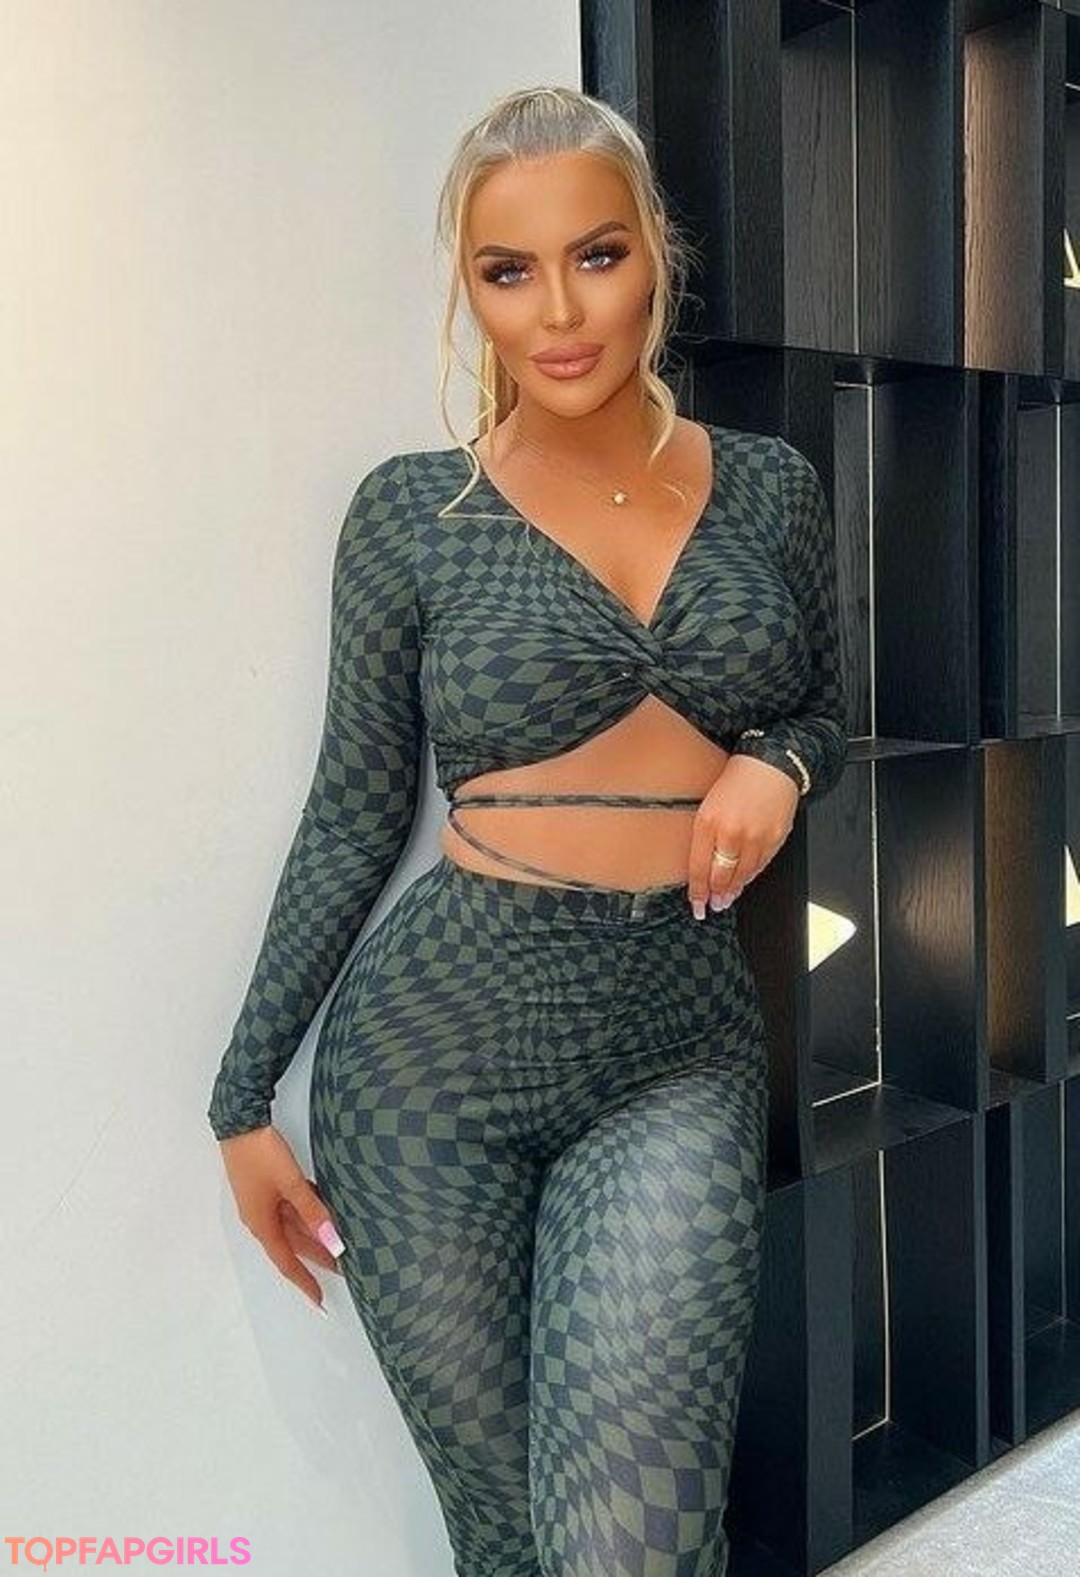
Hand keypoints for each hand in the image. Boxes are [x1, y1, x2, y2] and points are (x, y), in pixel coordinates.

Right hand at [217, 1124, 345, 1313]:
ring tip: (338, 1242)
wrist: (240, 1122)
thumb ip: (313, 1212)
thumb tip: (331, 1241)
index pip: (287, 1262)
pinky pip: (290, 1207)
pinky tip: (324, 1211)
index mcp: (262, 1224)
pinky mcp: (267, 1185)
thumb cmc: (260, 1154)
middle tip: (343, 1267)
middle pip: (293, 1244)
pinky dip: (307, 1213)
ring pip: (292, 1225)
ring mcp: (263, 1201)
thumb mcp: (291, 1184)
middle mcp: (261, 1218)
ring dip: (313, 1234)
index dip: (305, 1281)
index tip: (321, 1300)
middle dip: (316, 1257)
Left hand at [686, 754, 799, 916]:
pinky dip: (750, 877)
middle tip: (712, 906)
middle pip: (721, 877)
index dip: (698, 892)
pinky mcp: (775, 838)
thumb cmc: (736, 780)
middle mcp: (731, 832)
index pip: (699, 868)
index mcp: (708, 822)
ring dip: (733, 891)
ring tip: (726, 900)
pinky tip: (744, 881)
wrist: (770, 765)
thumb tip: (701, 865)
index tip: (697, 904)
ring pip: (742, 875)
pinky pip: (760, 866)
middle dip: (715, 896)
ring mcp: (755, 837)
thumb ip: (703, 834)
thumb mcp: (707, 804)